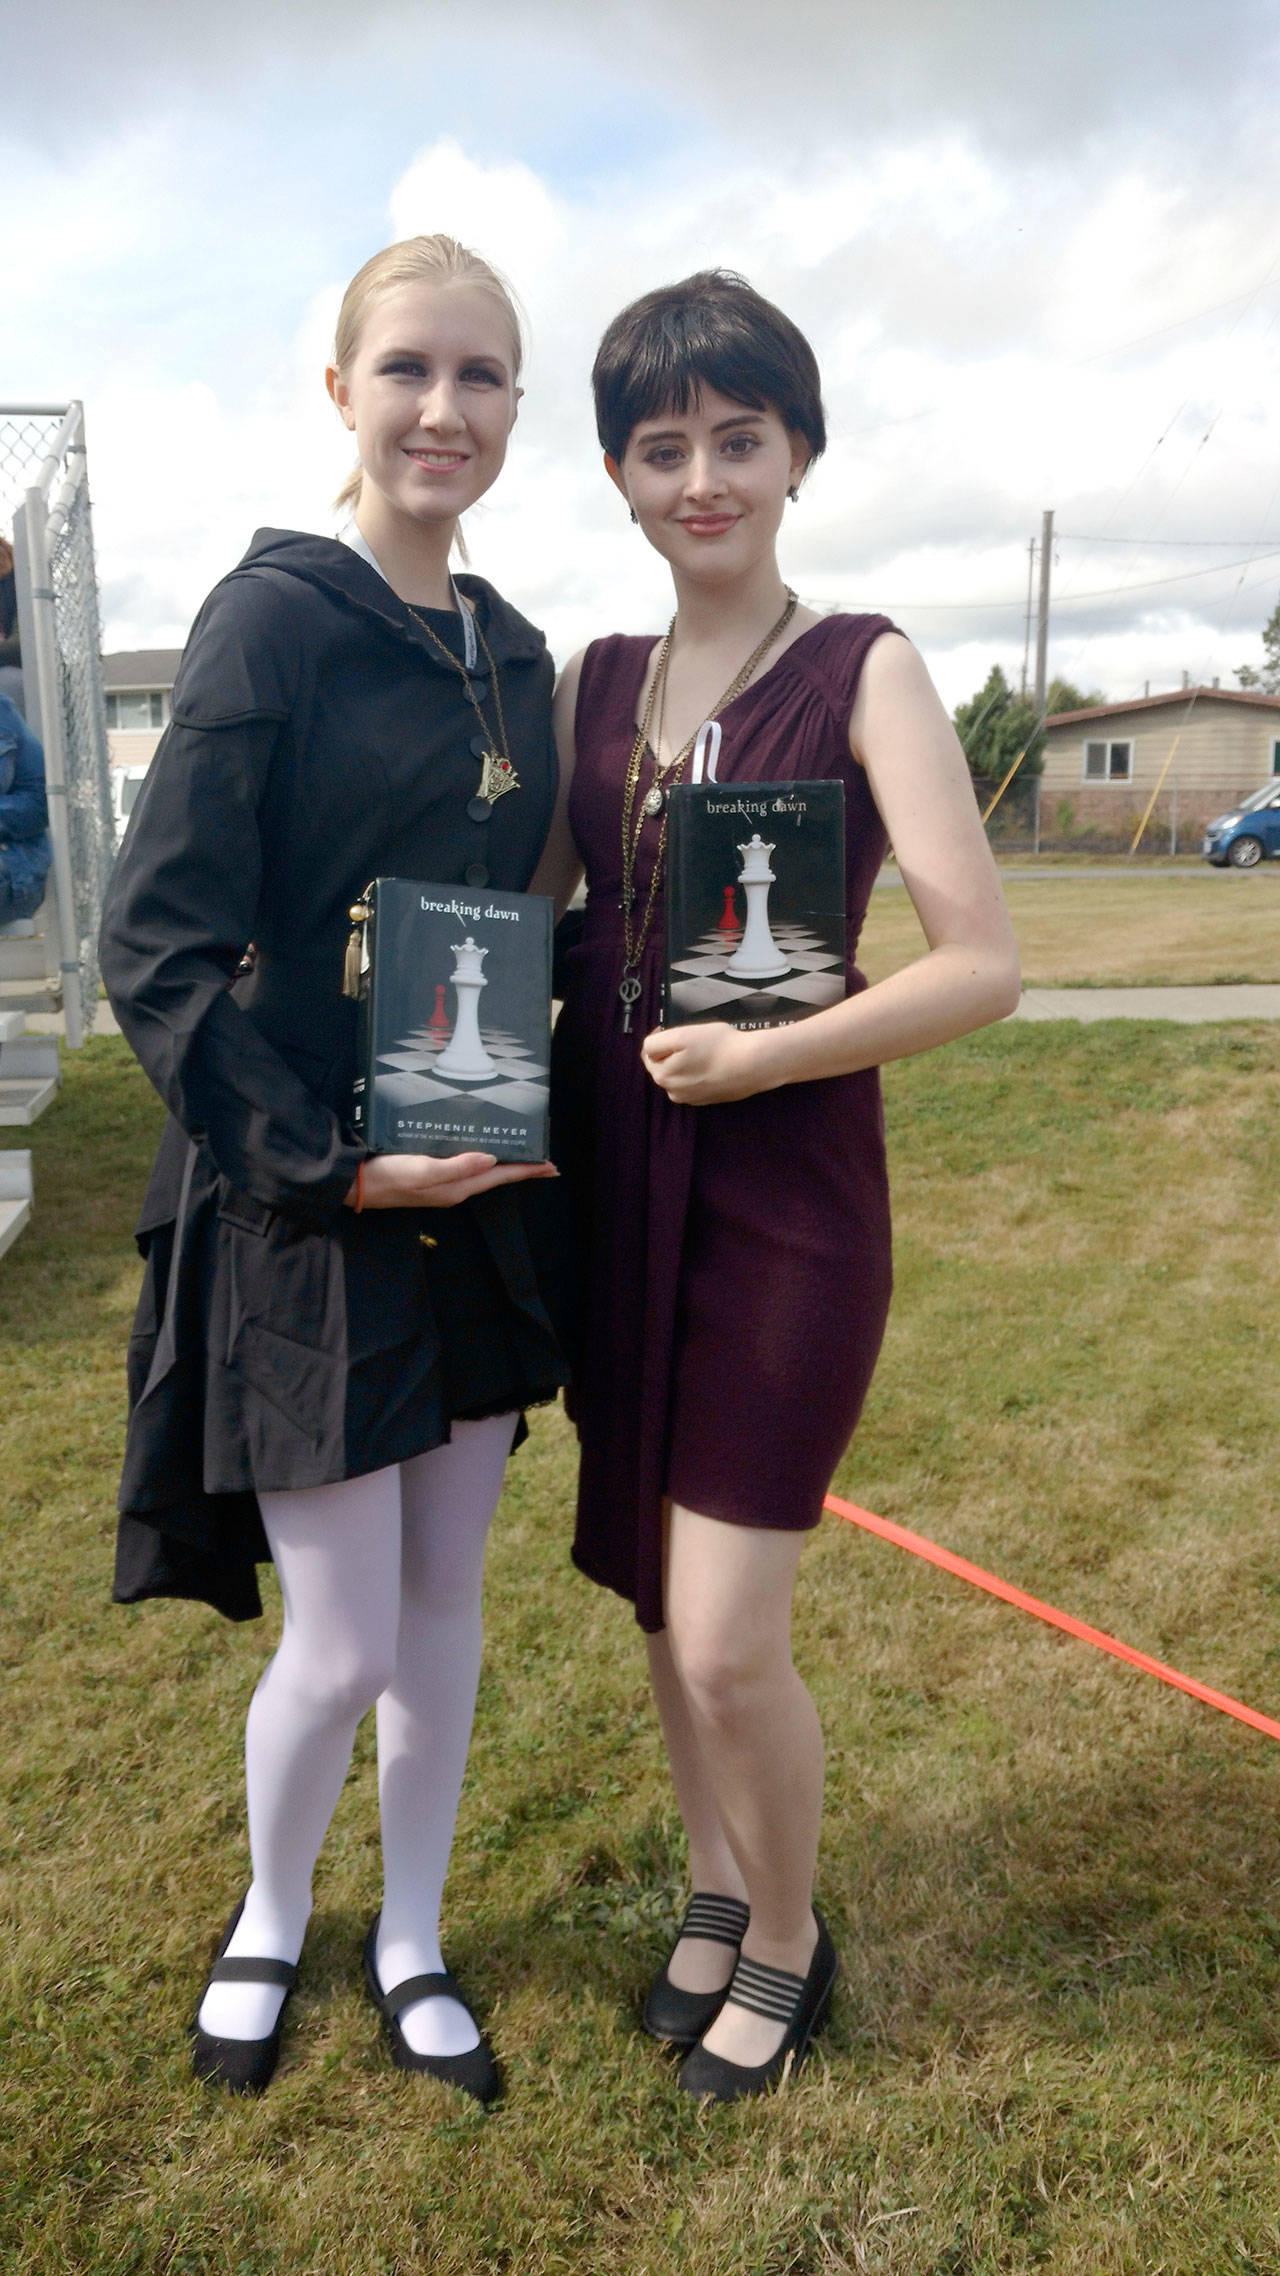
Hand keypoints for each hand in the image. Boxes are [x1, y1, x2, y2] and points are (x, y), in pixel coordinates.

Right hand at [346, 1152, 558, 1208]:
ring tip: (522, 1155)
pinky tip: (481, 1150)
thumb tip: (493, 1159)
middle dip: (522, 1168)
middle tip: (545, 1160)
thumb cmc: (389, 1177)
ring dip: (504, 1164)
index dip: (527, 1170)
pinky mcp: (429, 1175)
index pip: (501, 1176)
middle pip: (496, 1175)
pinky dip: (481, 1158)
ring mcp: (442, 1183)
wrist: (355, 1185)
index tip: (552, 1166)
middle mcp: (454, 1187)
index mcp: (458, 1186)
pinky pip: (465, 1166)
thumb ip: (458, 1166)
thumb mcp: (424, 1171)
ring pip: (482, 1172)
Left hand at [639, 1022, 765, 1104]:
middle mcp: (673, 1092)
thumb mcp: (681, 1035)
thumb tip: (650, 1049)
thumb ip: (657, 1043)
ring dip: (685, 1064)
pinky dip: (699, 1073)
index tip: (673, 1028)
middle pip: (664, 1066)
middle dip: (672, 1052)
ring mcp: (691, 1098)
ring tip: (704, 1052)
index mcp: (662, 1076)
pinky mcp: (708, 1100)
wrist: (752, 1065)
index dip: (659, 1037)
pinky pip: (695, 1083)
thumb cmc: (718, 1047)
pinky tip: (713, 1064)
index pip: (649, 1053)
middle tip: (693, 1040)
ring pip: (680, 1076)